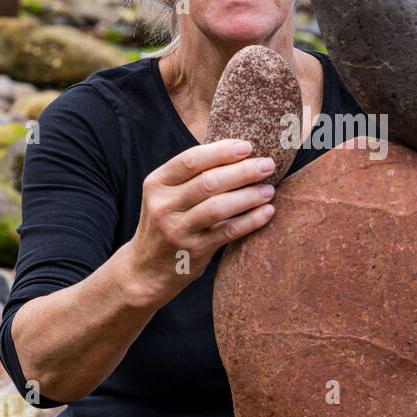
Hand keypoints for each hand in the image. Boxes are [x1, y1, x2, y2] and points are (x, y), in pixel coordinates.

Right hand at [126, 139, 276, 302]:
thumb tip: (238, 152)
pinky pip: (228, 231)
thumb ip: (192, 176)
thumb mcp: (167, 195)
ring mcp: (177, 229)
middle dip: (243, 171)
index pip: (191, 160)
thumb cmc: (166, 222)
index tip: (247, 146)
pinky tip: (267, 211)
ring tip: (269, 190)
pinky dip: (251, 220)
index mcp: (156, 183)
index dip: (222, 151)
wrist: (147, 269)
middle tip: (268, 165)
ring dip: (249, 196)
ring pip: (219, 207)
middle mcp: (163, 205)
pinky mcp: (194, 250)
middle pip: (209, 182)